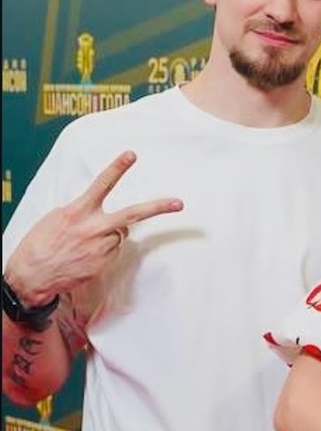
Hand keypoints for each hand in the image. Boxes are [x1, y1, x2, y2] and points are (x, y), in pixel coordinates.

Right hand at [4, 152, 182, 303]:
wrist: (32, 275)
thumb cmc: (41, 244)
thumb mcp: (58, 218)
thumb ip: (83, 212)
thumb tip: (101, 214)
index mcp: (78, 211)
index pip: (101, 184)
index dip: (117, 168)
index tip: (131, 155)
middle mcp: (94, 228)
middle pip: (132, 214)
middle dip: (158, 208)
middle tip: (179, 203)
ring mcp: (101, 247)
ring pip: (120, 235)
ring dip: (109, 235)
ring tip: (85, 244)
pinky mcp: (104, 263)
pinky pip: (113, 251)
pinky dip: (105, 250)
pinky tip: (86, 255)